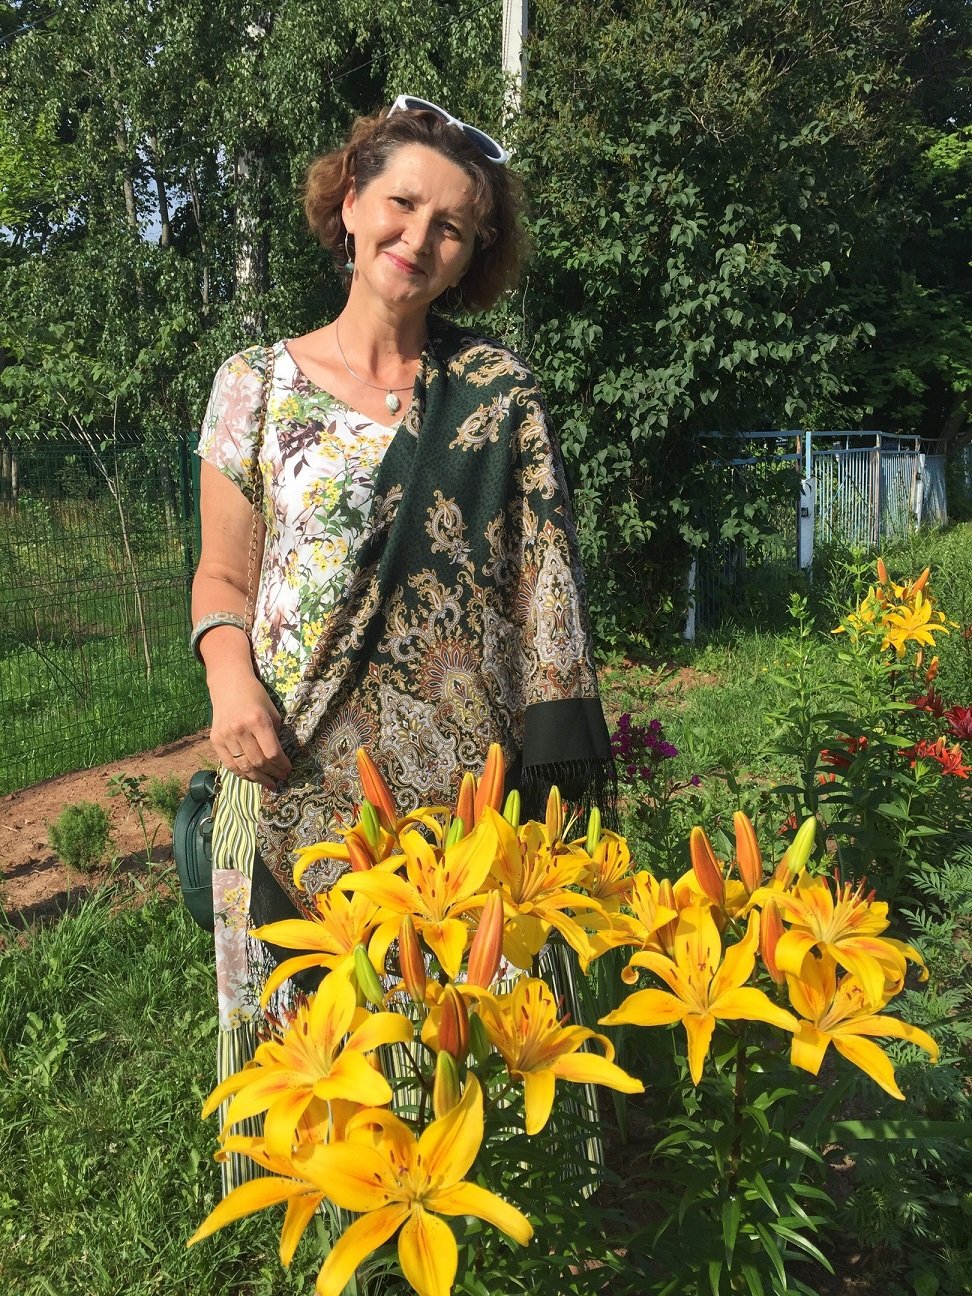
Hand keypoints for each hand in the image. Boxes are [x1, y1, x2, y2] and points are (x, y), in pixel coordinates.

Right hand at [208, 671, 291, 789]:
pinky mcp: (215, 739)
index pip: (272, 752)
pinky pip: (229, 764)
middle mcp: (240, 729)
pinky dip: (241, 774)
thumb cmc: (256, 697)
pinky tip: (251, 778)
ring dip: (258, 779)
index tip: (288, 770)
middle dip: (272, 774)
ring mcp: (226, 735)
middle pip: (258, 762)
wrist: (229, 684)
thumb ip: (275, 735)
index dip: (282, 766)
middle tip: (280, 779)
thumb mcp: (273, 712)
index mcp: (258, 721)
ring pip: (243, 767)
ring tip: (268, 784)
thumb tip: (279, 759)